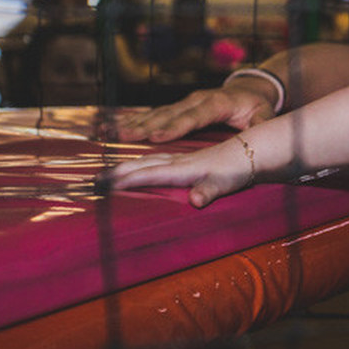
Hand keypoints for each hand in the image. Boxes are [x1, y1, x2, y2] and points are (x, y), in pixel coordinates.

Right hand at [102, 138, 252, 207]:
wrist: (253, 148)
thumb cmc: (241, 167)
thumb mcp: (227, 182)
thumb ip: (210, 190)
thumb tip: (195, 201)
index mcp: (186, 167)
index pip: (152, 173)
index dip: (129, 179)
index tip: (107, 185)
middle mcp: (180, 160)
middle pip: (143, 164)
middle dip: (119, 172)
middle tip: (95, 180)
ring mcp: (182, 157)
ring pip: (148, 158)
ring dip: (125, 164)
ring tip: (105, 171)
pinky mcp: (186, 158)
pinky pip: (156, 156)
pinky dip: (141, 161)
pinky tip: (136, 164)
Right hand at [115, 80, 276, 142]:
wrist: (250, 88)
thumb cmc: (257, 105)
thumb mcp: (264, 114)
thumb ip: (261, 124)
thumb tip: (260, 136)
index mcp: (217, 103)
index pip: (194, 116)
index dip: (175, 126)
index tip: (157, 137)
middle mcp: (196, 100)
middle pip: (168, 114)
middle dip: (145, 126)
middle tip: (124, 137)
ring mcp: (185, 102)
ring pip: (156, 114)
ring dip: (133, 124)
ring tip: (110, 133)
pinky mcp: (177, 107)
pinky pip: (152, 114)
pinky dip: (132, 120)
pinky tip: (113, 126)